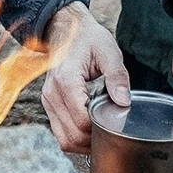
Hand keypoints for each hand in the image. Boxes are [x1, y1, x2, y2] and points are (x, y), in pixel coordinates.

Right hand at [41, 1, 130, 153]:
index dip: (103, 128)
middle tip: (114, 130)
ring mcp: (48, 100)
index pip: (83, 122)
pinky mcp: (49, 104)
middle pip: (74, 136)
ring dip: (85, 143)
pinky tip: (91, 129)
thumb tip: (124, 102)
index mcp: (65, 80)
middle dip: (95, 140)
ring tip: (103, 132)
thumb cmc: (87, 38)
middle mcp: (52, 93)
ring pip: (65, 140)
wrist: (66, 28)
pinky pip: (60, 133)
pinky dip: (76, 137)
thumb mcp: (107, 50)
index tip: (117, 120)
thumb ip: (117, 76)